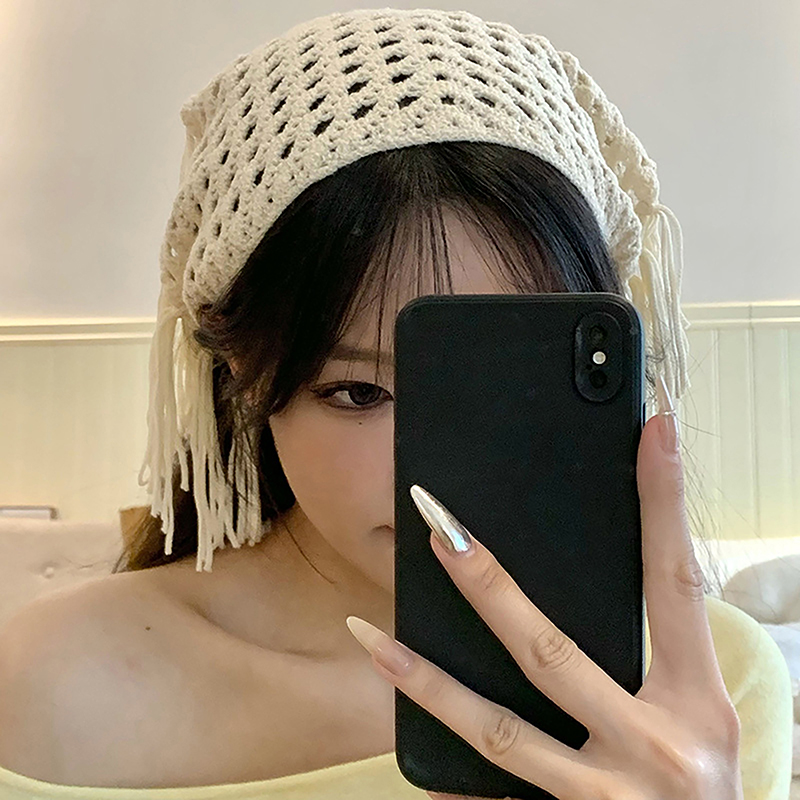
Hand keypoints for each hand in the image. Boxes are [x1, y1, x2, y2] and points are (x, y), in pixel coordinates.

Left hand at [345, 380, 743, 799]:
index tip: (648, 432)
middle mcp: (655, 747)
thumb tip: (584, 585)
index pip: (672, 582)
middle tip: (438, 529)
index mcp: (696, 700)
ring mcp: (606, 797)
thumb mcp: (699, 716)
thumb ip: (653, 656)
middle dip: (488, 586)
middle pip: (551, 650)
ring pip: (499, 733)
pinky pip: (494, 796)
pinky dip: (447, 767)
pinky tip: (409, 744)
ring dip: (429, 683)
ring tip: (374, 638)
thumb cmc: (703, 784)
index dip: (662, 503)